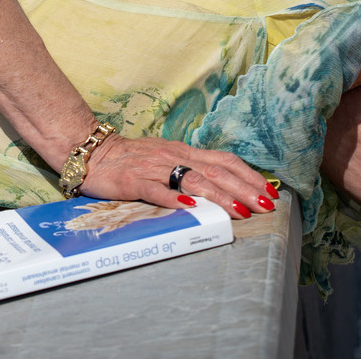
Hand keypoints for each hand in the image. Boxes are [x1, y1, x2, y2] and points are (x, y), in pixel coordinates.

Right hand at [81, 134, 277, 220]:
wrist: (91, 151)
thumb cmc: (129, 157)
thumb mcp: (164, 157)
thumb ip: (188, 168)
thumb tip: (220, 183)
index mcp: (182, 151)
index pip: (223, 160)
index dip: (248, 174)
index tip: (269, 190)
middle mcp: (173, 157)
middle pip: (215, 171)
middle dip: (244, 188)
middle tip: (265, 205)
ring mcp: (153, 168)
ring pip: (192, 181)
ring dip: (219, 196)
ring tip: (240, 211)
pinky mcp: (133, 181)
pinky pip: (156, 190)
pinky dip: (174, 199)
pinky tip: (189, 208)